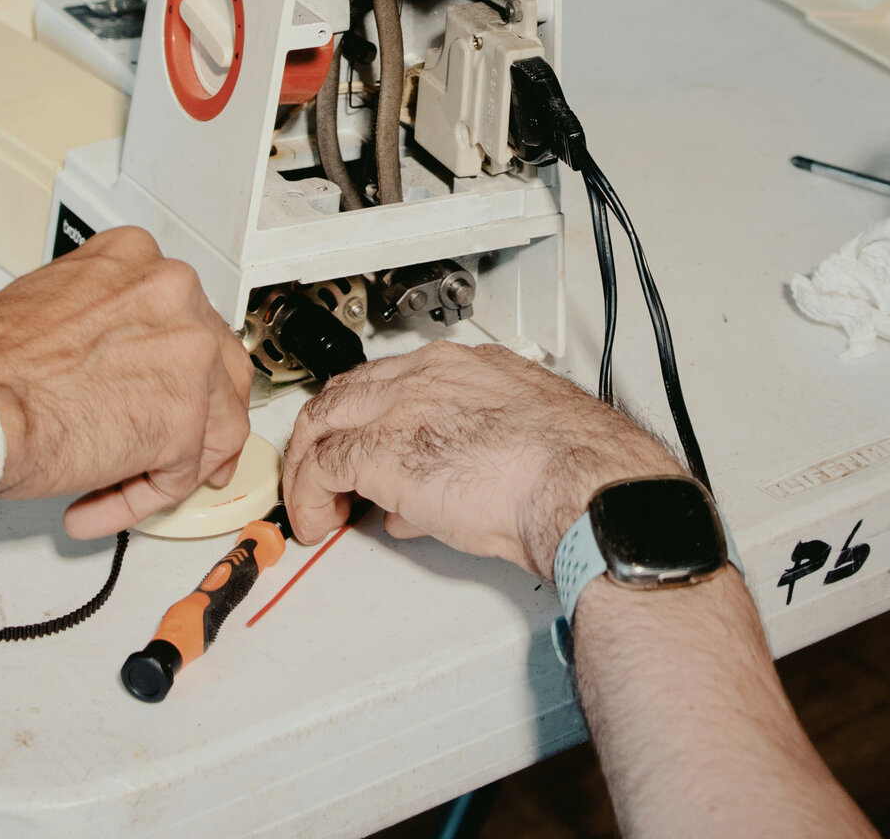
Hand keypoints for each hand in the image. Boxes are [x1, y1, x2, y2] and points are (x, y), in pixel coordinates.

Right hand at [0, 227, 251, 537]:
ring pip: (216, 418)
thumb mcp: (51, 300)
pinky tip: (100, 506)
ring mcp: (187, 353)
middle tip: (172, 446)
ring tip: (131, 486)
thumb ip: (101, 319)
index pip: (184, 316)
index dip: (175, 365)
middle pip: (216, 362)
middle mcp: (173, 293)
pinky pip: (180, 471)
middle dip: (197, 412)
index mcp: (138, 258)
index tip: (161, 389)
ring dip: (175, 462)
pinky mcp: (183, 418)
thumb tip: (115, 357)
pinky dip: (144, 498)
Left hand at [282, 342, 681, 578]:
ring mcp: (401, 408)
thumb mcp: (515, 443)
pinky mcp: (381, 450)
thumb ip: (466, 457)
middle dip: (326, 435)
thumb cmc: (569, 467)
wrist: (579, 483)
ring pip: (324, 420)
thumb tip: (434, 493)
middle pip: (347, 393)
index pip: (391, 381)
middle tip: (321, 475)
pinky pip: (322, 467)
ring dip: (311, 465)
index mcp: (465, 367)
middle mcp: (427, 376)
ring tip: (313, 503)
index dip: (367, 418)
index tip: (363, 447)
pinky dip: (310, 496)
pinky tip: (318, 521)